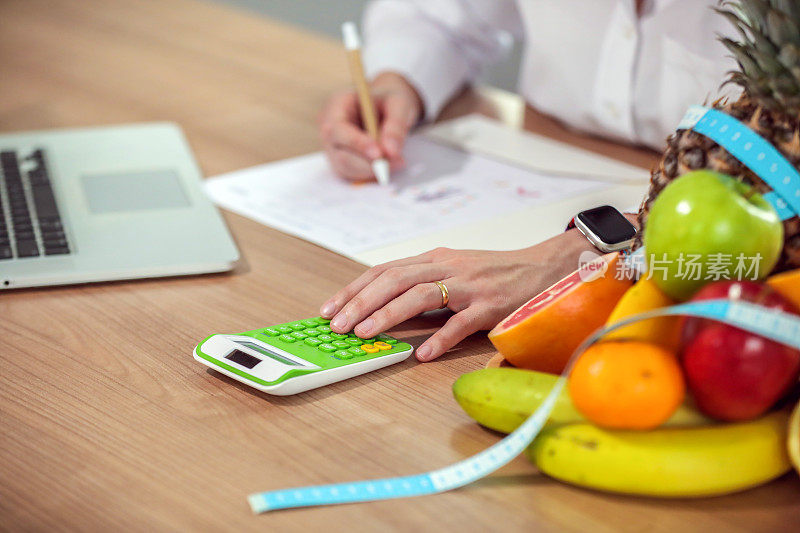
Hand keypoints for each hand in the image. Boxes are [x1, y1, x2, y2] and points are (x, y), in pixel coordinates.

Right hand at [318, 72, 422, 180]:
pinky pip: (353, 175)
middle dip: (367, 163)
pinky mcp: (342, 162)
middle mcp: (329, 128)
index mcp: (336, 105)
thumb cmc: (390, 101)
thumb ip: (396, 125)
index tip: (379, 154)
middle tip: (396, 162)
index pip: (337, 129)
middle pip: (339, 154)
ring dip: (372, 171)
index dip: (356, 143)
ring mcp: (333, 148)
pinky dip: (371, 174)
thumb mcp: (399, 103)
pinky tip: (389, 165)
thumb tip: (391, 152)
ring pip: (346, 169)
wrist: (388, 107)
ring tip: (398, 162)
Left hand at [319, 230, 595, 360]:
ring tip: (365, 333)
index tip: (330, 308)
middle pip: (394, 280)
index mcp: (433, 259)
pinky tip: (422, 353)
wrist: (543, 267)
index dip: (353, 289)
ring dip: (388, 314)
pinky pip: (461, 322)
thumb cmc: (494, 273)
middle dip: (361, 302)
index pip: (384, 270)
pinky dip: (440, 337)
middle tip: (337, 325)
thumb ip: (422, 284)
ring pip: (420, 296)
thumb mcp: (453, 270)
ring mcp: (469, 285)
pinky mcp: (490, 305)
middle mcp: (446, 267)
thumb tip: (382, 307)